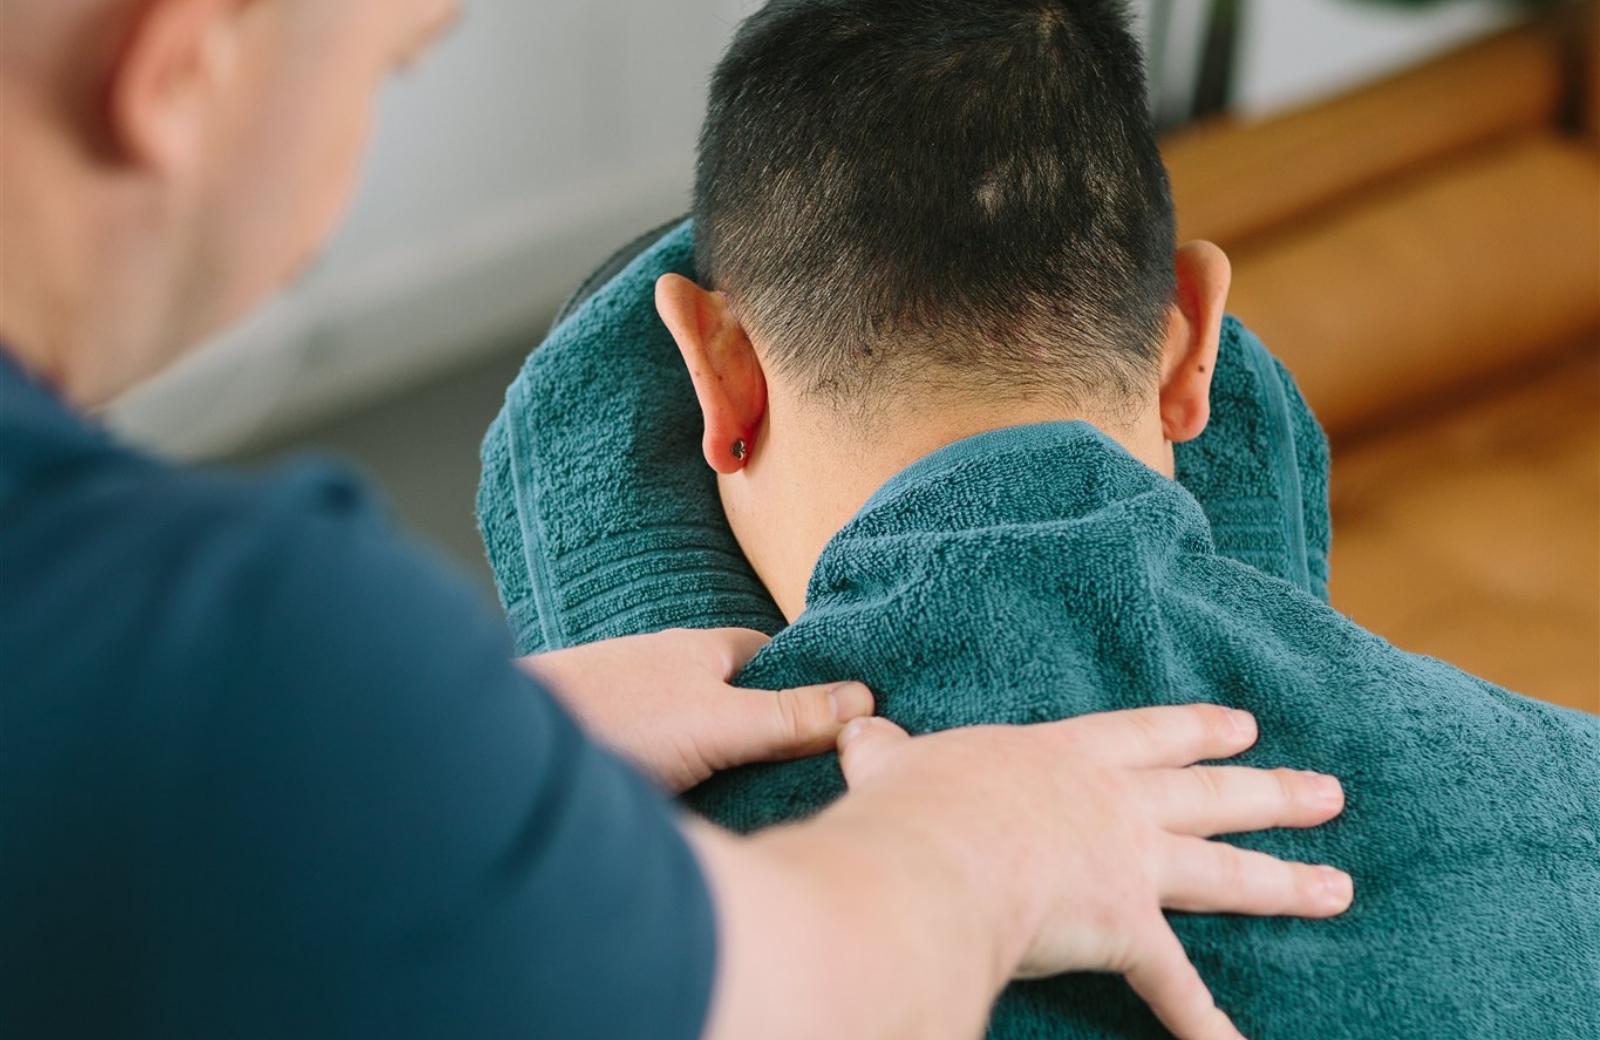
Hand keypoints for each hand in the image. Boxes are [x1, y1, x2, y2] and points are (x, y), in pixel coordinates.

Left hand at [519, 628, 874, 792]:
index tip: (838, 718)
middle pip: (732, 694)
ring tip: (753, 797)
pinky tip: (687, 807)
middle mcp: (665, 670)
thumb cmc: (612, 720)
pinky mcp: (604, 740)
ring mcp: (631, 704)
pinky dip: (679, 774)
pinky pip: (659, 753)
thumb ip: (786, 717)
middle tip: (805, 772)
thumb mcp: (717, 724)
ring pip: (692, 727)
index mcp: (700, 651)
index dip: (804, 682)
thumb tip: (862, 699)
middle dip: (764, 724)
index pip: (768, 655)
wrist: (503, 748)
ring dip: (718, 754)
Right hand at [833, 705, 1350, 1039]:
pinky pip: (1177, 988)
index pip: (1145, 736)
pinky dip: (1207, 1025)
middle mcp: (1115, 806)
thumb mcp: (898, 764)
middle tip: (1327, 791)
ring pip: (1223, 874)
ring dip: (1285, 882)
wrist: (937, 855)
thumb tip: (860, 726)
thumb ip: (888, 750)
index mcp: (1066, 759)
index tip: (1243, 726)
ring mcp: (1130, 866)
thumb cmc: (918, 804)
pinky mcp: (1127, 931)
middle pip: (1209, 797)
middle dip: (1271, 793)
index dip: (1194, 731)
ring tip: (1340, 887)